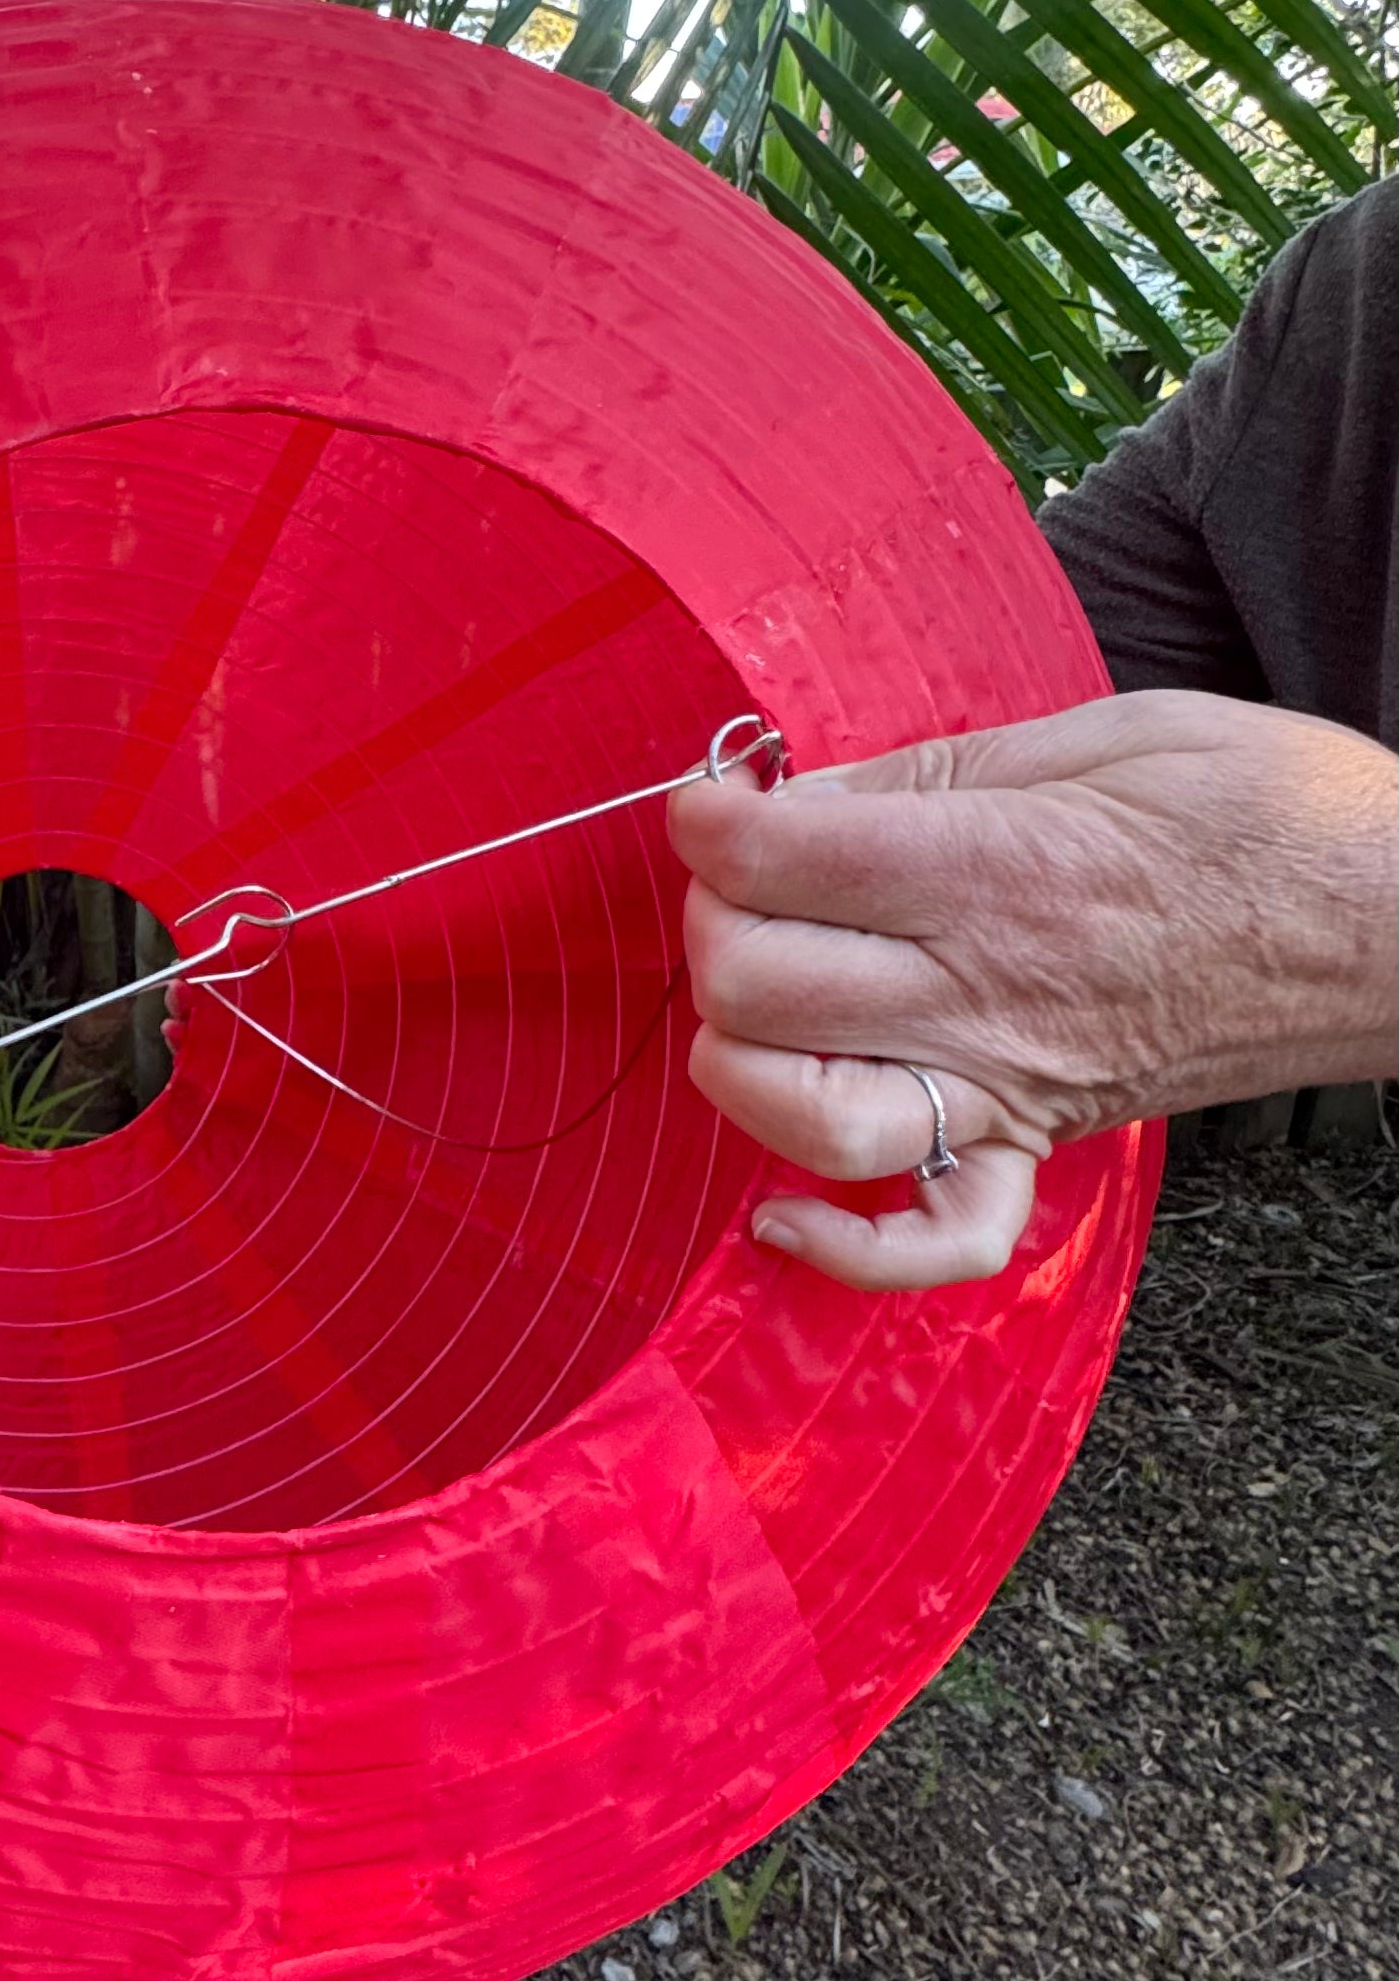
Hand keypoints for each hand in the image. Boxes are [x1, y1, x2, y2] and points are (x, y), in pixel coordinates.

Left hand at [666, 690, 1398, 1290]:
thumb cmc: (1269, 812)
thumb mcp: (1101, 734)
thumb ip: (933, 771)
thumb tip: (799, 797)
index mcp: (998, 868)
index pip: (778, 861)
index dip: (710, 823)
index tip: (714, 804)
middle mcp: (984, 990)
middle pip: (756, 985)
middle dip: (712, 924)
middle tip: (744, 886)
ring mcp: (1008, 1086)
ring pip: (804, 1116)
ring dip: (739, 1059)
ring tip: (758, 1001)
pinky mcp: (1038, 1147)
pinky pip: (931, 1242)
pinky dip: (841, 1246)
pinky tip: (781, 1209)